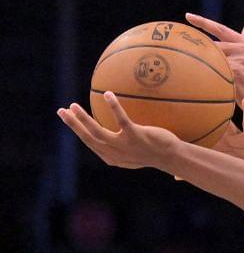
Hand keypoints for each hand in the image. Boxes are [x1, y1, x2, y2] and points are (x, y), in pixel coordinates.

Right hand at [57, 93, 180, 169]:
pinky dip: (113, 106)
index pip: (90, 144)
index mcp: (113, 158)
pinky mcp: (136, 136)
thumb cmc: (156, 154)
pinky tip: (108, 94)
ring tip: (73, 106)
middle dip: (73, 125)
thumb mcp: (135, 154)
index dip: (78, 132)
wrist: (173, 158)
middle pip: (88, 138)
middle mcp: (116, 154)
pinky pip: (121, 119)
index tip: (68, 118)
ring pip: (97, 131)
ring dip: (82, 118)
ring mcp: (125, 146)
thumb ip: (121, 148)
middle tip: (62, 111)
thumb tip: (113, 136)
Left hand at [186, 13, 243, 128]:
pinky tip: (192, 79)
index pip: (220, 29)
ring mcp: (241, 58)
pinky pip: (216, 69)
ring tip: (182, 67)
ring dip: (197, 62)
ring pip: (211, 56)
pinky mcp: (238, 71)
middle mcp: (243, 48)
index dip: (203, 22)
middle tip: (177, 45)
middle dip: (195, 45)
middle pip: (211, 43)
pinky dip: (204, 74)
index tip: (188, 16)